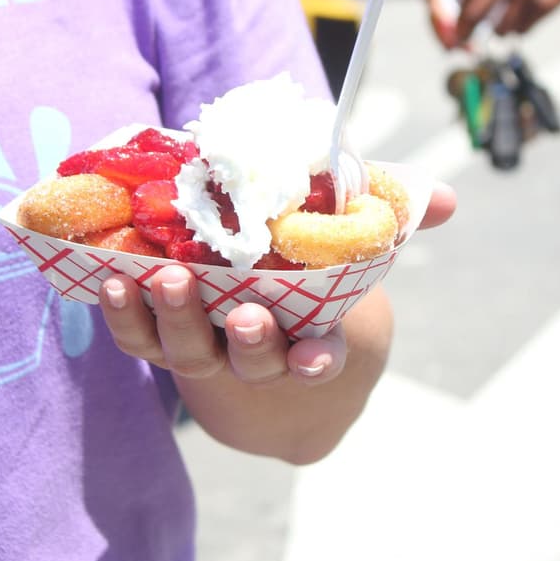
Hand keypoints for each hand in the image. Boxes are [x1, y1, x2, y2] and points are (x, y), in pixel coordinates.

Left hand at [99, 181, 456, 384]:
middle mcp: (255, 353)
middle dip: (246, 338)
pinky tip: (110, 279)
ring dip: (174, 319)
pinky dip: (121, 314)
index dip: (315, 361)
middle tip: (241, 312)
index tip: (313, 358)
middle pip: (249, 357)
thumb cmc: (311, 280)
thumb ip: (396, 223)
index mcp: (306, 338)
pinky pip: (136, 336)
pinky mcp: (157, 335)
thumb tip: (449, 199)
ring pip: (187, 349)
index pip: (317, 359)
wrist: (254, 334)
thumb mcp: (355, 254)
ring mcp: (203, 347)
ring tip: (165, 280)